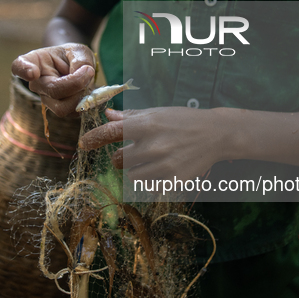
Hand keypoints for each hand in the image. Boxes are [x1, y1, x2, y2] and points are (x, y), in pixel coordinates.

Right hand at [11, 43, 95, 116]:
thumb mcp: (78, 50)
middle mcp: (36, 83)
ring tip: (87, 81)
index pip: (19, 66)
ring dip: (82, 95)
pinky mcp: (60, 110)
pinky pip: (73, 113)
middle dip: (76, 83)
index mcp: (34, 61)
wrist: (75, 66)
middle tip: (89, 70)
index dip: (24, 70)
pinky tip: (86, 91)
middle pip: (53, 91)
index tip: (33, 72)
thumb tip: (83, 75)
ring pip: (63, 108)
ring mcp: (46, 99)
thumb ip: (80, 60)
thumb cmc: (72, 56)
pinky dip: (85, 102)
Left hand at [79, 108, 228, 180]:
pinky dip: (151, 178)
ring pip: (132, 176)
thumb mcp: (157, 113)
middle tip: (135, 151)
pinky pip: (149, 185)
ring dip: (136, 169)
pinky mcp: (173, 180)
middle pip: (119, 160)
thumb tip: (107, 115)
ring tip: (153, 159)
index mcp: (147, 125)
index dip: (94, 138)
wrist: (216, 134)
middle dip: (122, 157)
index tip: (83, 144)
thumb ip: (131, 117)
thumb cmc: (183, 120)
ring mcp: (164, 165)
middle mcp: (153, 145)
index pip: (112, 132)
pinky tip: (164, 167)